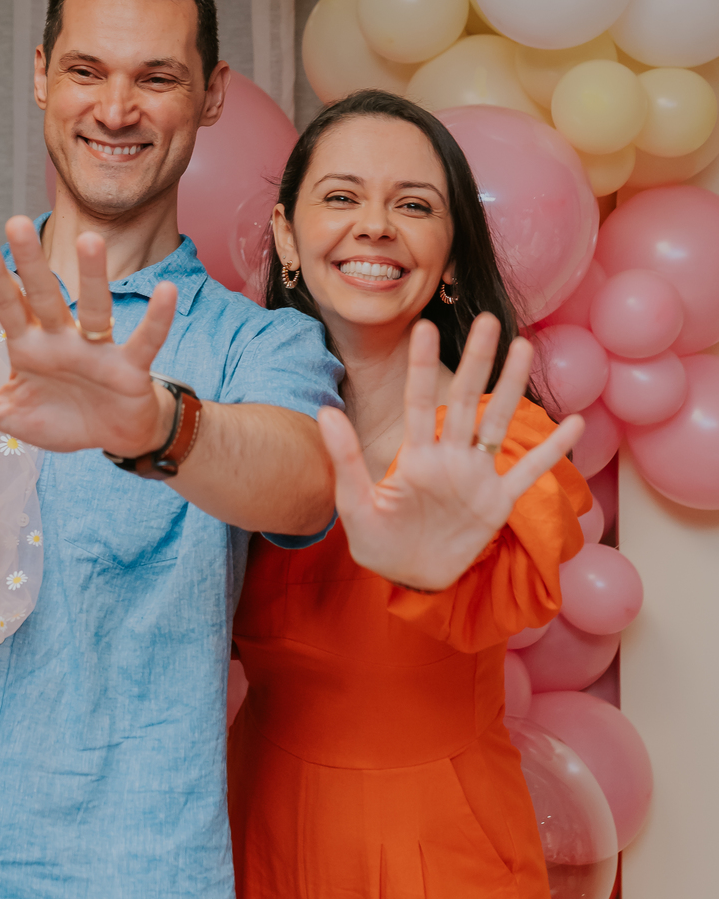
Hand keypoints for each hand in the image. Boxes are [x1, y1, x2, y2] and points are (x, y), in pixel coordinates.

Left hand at [0, 217, 177, 454]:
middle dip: (31, 262)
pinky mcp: (129, 367)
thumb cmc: (60, 416)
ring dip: (94, 277)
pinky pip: (145, 340)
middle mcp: (62, 339)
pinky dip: (157, 319)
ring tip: (91, 239)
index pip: (8, 306)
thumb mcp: (7, 414)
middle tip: (17, 220)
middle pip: (45, 295)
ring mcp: (97, 350)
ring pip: (95, 308)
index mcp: (30, 347)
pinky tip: (165, 291)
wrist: (113, 434)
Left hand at [319, 315, 583, 591]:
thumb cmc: (377, 540)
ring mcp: (475, 476)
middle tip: (486, 321)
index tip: (423, 327)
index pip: (417, 402)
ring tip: (524, 347)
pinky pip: (528, 472)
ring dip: (511, 388)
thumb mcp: (354, 503)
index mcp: (414, 454)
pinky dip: (552, 451)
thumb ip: (344, 458)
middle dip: (476, 361)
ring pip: (497, 423)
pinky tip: (575, 424)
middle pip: (465, 400)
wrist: (406, 578)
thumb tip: (323, 411)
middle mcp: (448, 456)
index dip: (421, 366)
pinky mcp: (497, 502)